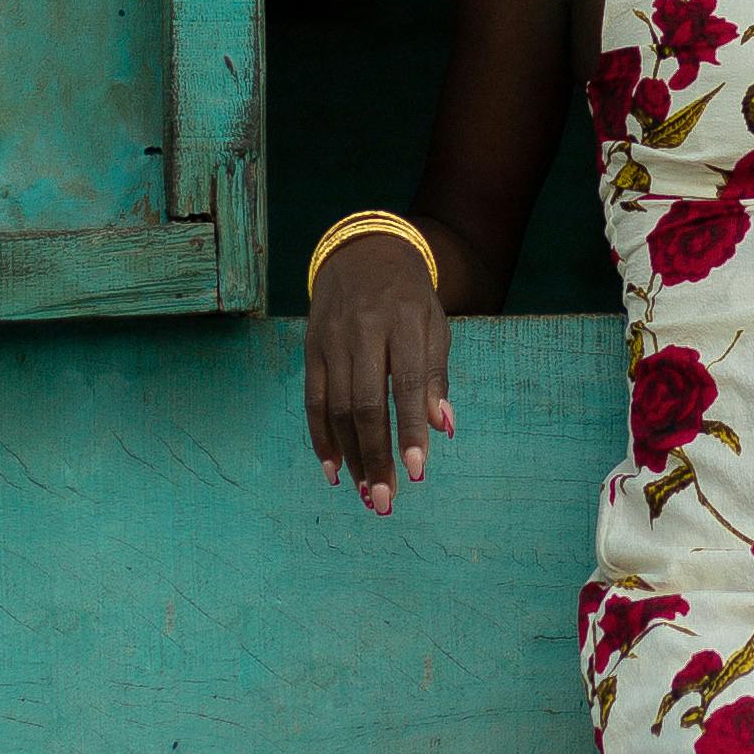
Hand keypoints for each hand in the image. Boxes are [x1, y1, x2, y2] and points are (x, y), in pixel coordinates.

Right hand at [305, 226, 455, 515]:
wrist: (362, 253)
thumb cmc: (409, 298)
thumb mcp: (434, 326)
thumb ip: (436, 376)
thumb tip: (443, 427)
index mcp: (404, 323)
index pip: (407, 384)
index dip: (410, 430)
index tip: (417, 472)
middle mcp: (363, 332)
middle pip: (366, 404)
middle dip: (376, 455)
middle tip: (385, 500)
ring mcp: (332, 341)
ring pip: (338, 408)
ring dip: (351, 456)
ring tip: (366, 493)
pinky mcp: (311, 349)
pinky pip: (312, 401)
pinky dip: (321, 438)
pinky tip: (334, 469)